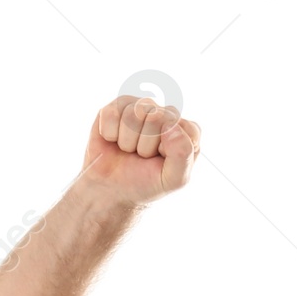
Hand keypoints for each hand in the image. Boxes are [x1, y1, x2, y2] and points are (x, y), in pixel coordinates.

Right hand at [79, 95, 200, 204]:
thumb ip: (182, 155)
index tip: (160, 160)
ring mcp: (142, 107)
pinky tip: (114, 140)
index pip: (181, 127)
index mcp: (187, 131)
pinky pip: (112, 113)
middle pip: (155, 117)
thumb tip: (171, 125)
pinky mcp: (118, 106)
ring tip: (128, 150)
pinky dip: (110, 134)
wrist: (113, 189)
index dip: (167, 149)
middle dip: (144, 146)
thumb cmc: (146, 183)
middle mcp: (166, 114)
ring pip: (133, 114)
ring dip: (127, 141)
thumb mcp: (172, 179)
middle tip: (142, 157)